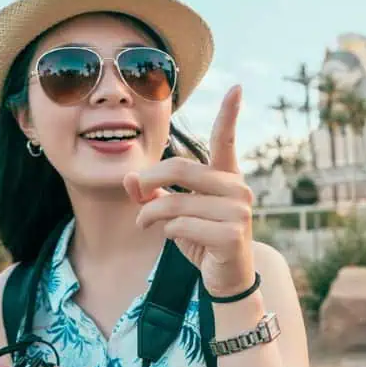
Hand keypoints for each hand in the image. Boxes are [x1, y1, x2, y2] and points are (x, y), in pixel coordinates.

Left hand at [126, 85, 256, 297]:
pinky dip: (166, 231)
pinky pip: (180, 225)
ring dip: (149, 214)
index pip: (226, 140)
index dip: (230, 114)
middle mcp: (237, 189)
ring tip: (143, 222)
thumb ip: (154, 192)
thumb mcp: (178, 211)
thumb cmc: (203, 238)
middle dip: (147, 179)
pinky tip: (172, 238)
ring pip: (174, 202)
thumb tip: (127, 178)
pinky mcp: (231, 235)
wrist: (227, 279)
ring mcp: (238, 212)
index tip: (236, 87)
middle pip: (180, 169)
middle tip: (133, 192)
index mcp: (227, 177)